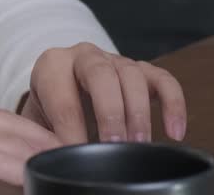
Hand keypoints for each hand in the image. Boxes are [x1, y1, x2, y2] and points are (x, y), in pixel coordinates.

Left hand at [19, 42, 187, 145]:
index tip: (78, 153)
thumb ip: (44, 138)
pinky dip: (173, 104)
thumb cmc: (50, 113)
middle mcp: (84, 56)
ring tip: (140, 145)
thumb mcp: (38, 122)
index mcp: (52, 66)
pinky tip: (175, 133)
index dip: (72, 130)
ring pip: (132, 76)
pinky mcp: (142, 70)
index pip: (63, 97)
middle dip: (109, 112)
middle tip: (114, 145)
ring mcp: (115, 61)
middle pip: (100, 75)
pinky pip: (164, 80)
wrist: (62, 96)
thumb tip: (57, 158)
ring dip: (138, 113)